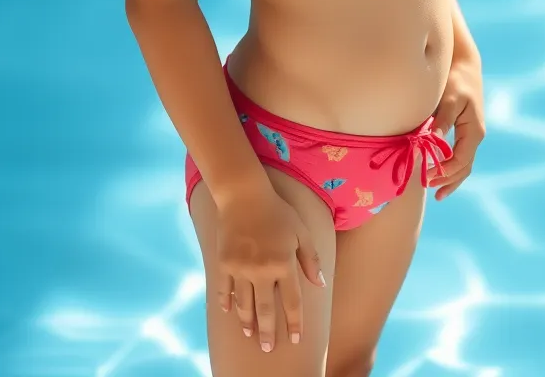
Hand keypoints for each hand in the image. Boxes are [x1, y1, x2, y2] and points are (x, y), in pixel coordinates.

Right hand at [214, 184, 325, 352]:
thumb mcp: (300, 231)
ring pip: (244, 304)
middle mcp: (262, 270)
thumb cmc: (277, 211)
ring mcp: (241, 268)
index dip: (295, 323)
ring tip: (251, 334)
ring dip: (247, 322)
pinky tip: (229, 312)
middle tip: (267, 348)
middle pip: (266, 310)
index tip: (295, 339)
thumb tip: (319, 285)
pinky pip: (225, 289)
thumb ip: (311, 259)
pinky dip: (226, 302)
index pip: (292, 302)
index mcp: (284, 264)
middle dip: (268, 332)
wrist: (244, 195)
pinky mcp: (224, 263)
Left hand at [427, 53, 484, 199]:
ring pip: (463, 164)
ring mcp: (471, 135)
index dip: (444, 171)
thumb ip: (441, 121)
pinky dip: (451, 168)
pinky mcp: (464, 131)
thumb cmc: (456, 80)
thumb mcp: (448, 99)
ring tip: (435, 191)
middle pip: (464, 167)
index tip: (426, 176)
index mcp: (473, 131)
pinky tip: (439, 173)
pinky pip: (460, 156)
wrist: (464, 65)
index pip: (460, 160)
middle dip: (447, 179)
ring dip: (450, 178)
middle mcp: (475, 136)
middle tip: (427, 185)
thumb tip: (432, 143)